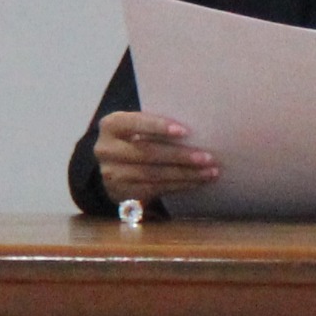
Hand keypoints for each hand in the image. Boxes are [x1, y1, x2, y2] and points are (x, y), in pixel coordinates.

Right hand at [93, 111, 220, 203]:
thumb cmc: (138, 139)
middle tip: (208, 157)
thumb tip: (197, 131)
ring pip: (153, 174)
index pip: (135, 123)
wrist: (115, 167)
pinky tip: (196, 182)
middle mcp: (106, 149)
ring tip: (209, 172)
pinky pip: (154, 189)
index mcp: (111, 125)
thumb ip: (156, 126)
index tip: (185, 131)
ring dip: (185, 174)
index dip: (159, 126)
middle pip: (147, 153)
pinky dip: (179, 185)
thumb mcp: (138, 127)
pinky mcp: (121, 193)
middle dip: (180, 156)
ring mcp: (111, 174)